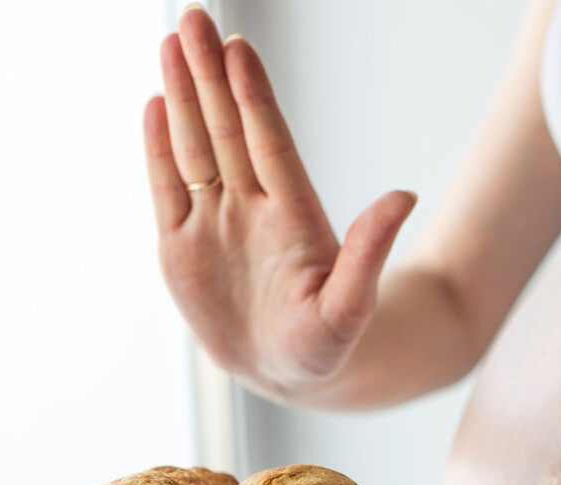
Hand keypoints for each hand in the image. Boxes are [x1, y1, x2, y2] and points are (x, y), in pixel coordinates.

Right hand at [144, 7, 415, 396]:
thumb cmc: (325, 345)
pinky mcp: (180, 246)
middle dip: (209, 76)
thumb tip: (405, 197)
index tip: (241, 51)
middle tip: (196, 18)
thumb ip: (369, 252)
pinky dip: (159, 149)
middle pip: (227, 130)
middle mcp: (251, 207)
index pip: (269, 145)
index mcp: (292, 217)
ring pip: (194, 147)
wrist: (284, 373)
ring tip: (173, 41)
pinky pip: (167, 188)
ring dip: (182, 97)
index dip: (254, 99)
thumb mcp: (349, 307)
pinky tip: (155, 105)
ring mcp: (214, 222)